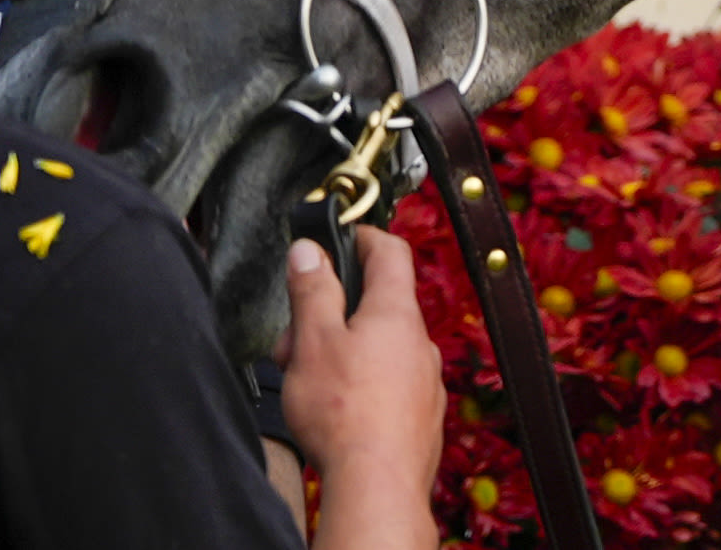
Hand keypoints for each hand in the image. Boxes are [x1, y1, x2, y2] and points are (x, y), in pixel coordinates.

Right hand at [282, 229, 444, 549]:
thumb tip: (309, 251)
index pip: (390, 251)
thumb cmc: (345, 413)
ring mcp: (425, 379)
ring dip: (344, 352)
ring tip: (308, 380)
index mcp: (396, 312)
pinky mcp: (421, 414)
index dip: (364, 237)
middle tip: (296, 338)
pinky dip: (363, 384)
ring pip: (381, 348)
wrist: (378, 483)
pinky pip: (390, 383)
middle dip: (333, 313)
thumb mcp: (313, 340)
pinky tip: (337, 410)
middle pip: (377, 305)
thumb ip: (312, 291)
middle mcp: (419, 341)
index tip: (342, 237)